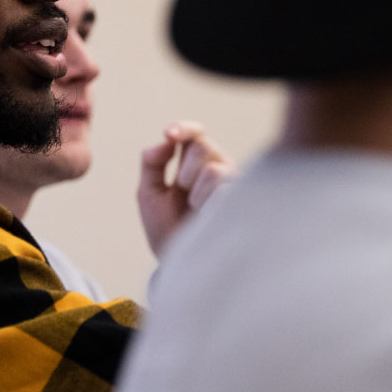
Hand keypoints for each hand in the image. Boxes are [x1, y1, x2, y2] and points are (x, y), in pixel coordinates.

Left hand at [137, 121, 234, 257]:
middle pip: (202, 146)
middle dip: (184, 171)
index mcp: (194, 163)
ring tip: (196, 210)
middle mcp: (217, 167)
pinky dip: (208, 203)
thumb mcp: (149, 194)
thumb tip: (165, 140)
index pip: (194, 134)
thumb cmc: (166, 229)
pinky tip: (208, 215)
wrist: (179, 263)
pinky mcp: (242, 200)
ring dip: (195, 193)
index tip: (169, 134)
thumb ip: (152, 163)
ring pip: (213, 169)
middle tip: (183, 193)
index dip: (184, 129)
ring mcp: (232, 183)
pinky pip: (225, 189)